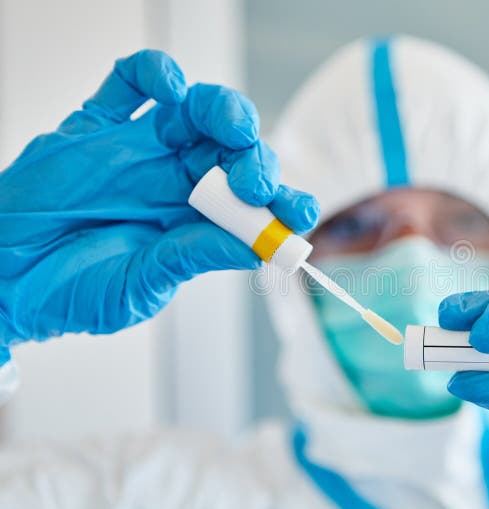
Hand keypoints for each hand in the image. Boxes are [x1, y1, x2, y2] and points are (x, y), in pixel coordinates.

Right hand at [0, 50, 318, 355]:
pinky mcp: (96, 129)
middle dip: (256, 158)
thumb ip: (192, 258)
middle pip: (236, 153)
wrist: (1, 278)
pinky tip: (170, 88)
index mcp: (197, 225)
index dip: (284, 202)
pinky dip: (154, 74)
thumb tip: (256, 245)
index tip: (298, 212)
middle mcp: (177, 184)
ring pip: (197, 113)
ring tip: (229, 125)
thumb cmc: (71, 293)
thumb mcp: (139, 285)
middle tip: (252, 179)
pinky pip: (130, 86)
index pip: (256, 205)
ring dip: (223, 110)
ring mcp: (139, 153)